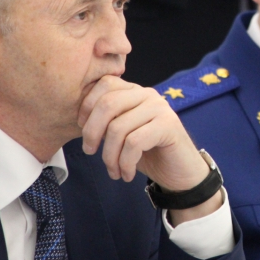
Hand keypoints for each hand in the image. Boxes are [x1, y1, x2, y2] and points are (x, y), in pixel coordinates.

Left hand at [78, 76, 209, 190]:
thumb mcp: (122, 134)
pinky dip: (124, 163)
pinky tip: (126, 175)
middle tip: (89, 151)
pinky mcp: (168, 125)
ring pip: (118, 128)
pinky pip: (134, 143)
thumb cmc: (147, 154)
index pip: (105, 83)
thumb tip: (79, 119)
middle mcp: (148, 94)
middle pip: (108, 103)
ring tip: (113, 171)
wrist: (180, 173)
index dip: (87, 106)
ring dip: (109, 156)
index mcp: (135, 91)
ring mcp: (160, 108)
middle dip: (92, 131)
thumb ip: (106, 121)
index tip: (82, 129)